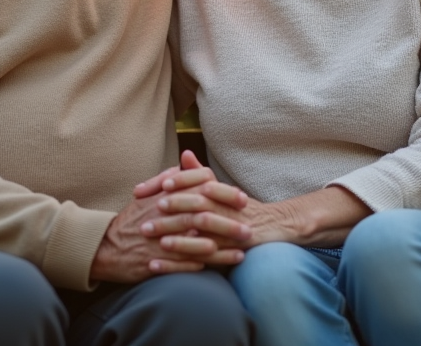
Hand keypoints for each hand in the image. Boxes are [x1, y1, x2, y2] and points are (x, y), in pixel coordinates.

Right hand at [92, 155, 249, 282]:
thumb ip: (169, 178)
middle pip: (201, 218)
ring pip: (194, 244)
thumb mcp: (147, 194)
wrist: (104, 246)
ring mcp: (158, 241)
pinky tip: (217, 267)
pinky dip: (199, 265)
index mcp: (163, 199)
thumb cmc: (130, 220)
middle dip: (227, 224)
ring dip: (220, 250)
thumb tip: (186, 164)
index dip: (222, 195)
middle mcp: (162, 218)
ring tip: (241, 253)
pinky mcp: (153, 262)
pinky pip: (180, 264)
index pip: (198, 192)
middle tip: (248, 228)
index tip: (242, 199)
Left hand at [150, 184, 369, 249]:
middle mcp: (224, 203)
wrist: (279, 226)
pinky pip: (205, 255)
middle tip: (142, 215)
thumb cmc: (243, 208)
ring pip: (201, 228)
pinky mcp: (233, 246)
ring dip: (174, 234)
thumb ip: (200, 173)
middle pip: (193, 201)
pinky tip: (161, 266)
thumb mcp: (222, 188)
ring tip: (152, 239)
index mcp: (217, 188)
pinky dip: (182, 261)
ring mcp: (230, 225)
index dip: (164, 184)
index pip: (189, 180)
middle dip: (167, 208)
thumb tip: (185, 154)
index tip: (141, 190)